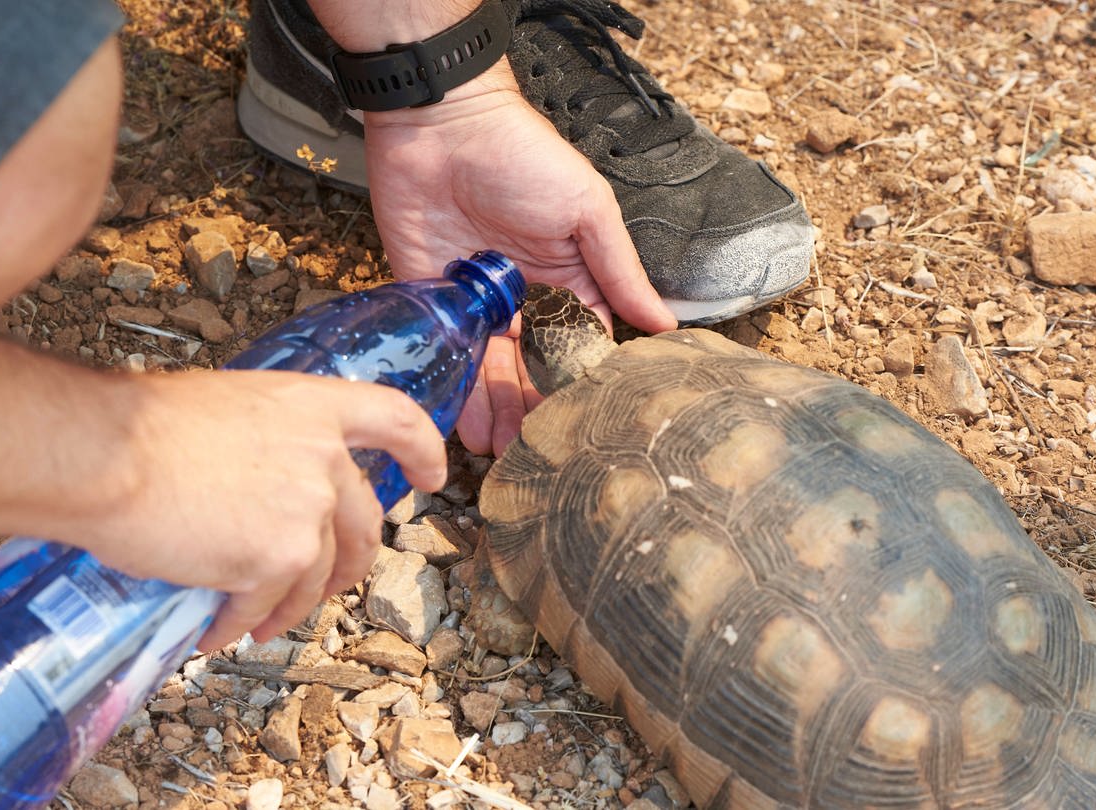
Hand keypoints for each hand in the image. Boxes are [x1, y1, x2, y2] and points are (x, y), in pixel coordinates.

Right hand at [77, 370, 447, 648]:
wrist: (107, 455)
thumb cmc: (142, 425)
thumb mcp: (227, 410)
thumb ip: (267, 443)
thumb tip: (261, 483)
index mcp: (312, 408)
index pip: (395, 419)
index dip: (421, 448)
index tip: (430, 476)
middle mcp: (324, 459)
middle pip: (362, 522)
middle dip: (348, 563)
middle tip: (327, 584)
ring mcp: (306, 513)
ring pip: (315, 576)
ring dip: (287, 606)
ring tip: (253, 620)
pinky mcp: (276, 561)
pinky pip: (264, 605)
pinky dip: (239, 623)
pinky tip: (214, 631)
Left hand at [362, 70, 676, 453]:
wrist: (440, 125)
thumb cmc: (523, 155)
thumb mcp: (586, 210)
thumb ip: (618, 271)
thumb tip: (664, 324)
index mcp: (567, 278)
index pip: (580, 343)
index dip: (580, 382)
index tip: (583, 423)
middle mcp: (523, 297)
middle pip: (531, 367)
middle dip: (533, 408)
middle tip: (533, 450)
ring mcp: (475, 301)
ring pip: (488, 369)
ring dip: (494, 409)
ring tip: (500, 450)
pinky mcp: (431, 298)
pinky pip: (446, 352)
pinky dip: (454, 387)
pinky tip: (461, 422)